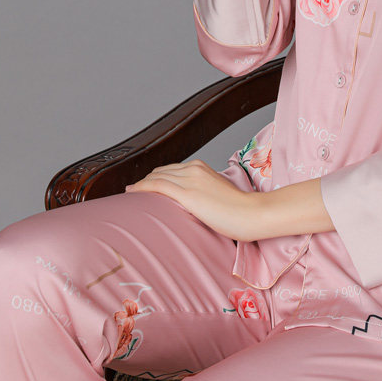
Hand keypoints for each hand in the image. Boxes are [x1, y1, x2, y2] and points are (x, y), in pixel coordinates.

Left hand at [125, 160, 257, 241]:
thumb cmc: (240, 210)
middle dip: (145, 180)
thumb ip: (204, 193)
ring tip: (129, 193)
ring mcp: (190, 180)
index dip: (156, 177)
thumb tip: (196, 204)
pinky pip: (157, 186)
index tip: (146, 186)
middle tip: (133, 191)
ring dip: (140, 185)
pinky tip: (131, 193)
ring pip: (156, 177)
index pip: (171, 169)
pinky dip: (141, 187)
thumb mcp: (219, 194)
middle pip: (161, 172)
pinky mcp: (187, 193)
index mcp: (202, 167)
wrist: (251, 213)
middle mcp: (194, 169)